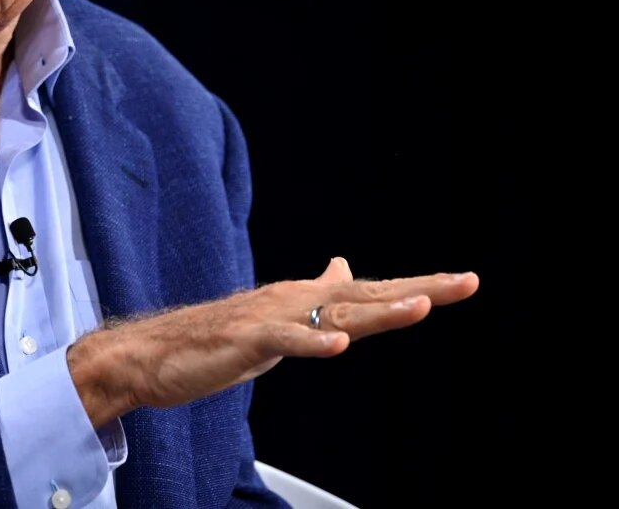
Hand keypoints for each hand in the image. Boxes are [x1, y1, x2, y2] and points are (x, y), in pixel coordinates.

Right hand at [68, 257, 479, 427]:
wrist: (153, 353)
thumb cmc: (213, 339)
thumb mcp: (277, 318)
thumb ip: (314, 296)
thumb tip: (345, 266)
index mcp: (304, 300)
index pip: (370, 293)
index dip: (417, 288)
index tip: (462, 282)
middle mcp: (294, 302)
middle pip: (366, 296)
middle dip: (418, 290)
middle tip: (466, 282)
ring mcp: (271, 320)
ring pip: (333, 314)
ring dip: (378, 312)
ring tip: (421, 307)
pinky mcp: (246, 341)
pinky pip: (285, 343)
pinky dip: (313, 344)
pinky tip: (340, 347)